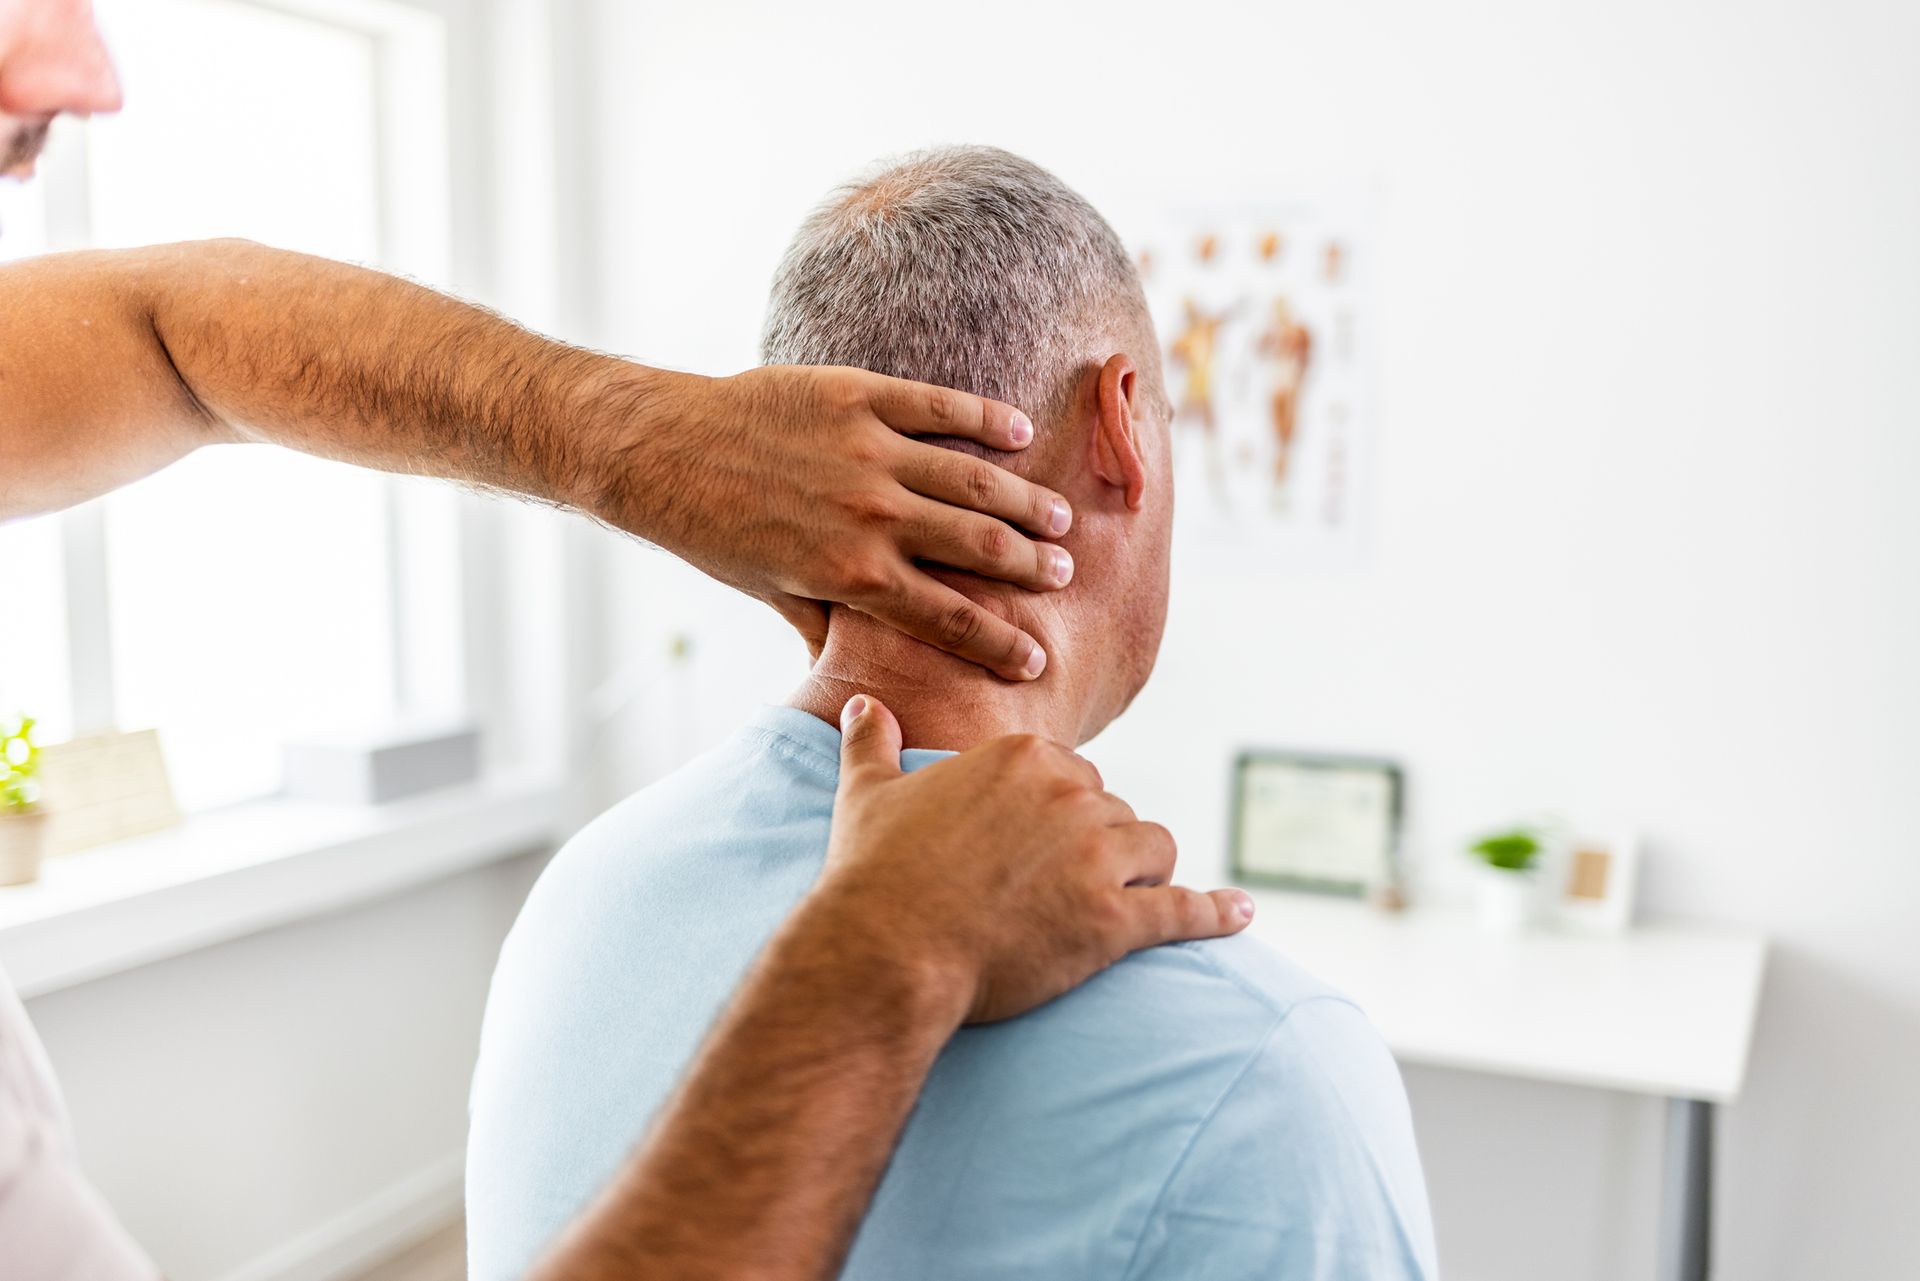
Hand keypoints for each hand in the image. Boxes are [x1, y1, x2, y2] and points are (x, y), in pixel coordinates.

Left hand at [591, 365, 1074, 680]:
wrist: (661, 450)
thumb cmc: (713, 530)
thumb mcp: (772, 592)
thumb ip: (829, 626)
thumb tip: (863, 675)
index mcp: (852, 576)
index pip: (948, 618)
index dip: (998, 644)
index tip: (1036, 660)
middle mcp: (870, 516)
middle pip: (979, 547)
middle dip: (1031, 568)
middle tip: (1065, 576)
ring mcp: (867, 452)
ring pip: (973, 478)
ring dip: (1024, 500)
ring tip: (1060, 518)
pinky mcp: (856, 396)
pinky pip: (939, 408)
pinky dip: (986, 420)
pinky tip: (1020, 436)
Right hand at [806, 695, 1254, 1024]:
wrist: (885, 951)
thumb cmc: (872, 875)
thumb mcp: (866, 795)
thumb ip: (870, 743)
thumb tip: (861, 704)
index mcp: (1023, 756)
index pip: (1072, 772)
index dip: (1061, 813)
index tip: (1040, 847)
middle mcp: (1070, 793)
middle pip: (1116, 810)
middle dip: (1102, 845)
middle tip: (1067, 887)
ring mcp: (1098, 856)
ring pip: (1154, 849)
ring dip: (1145, 874)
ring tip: (1123, 904)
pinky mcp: (1116, 920)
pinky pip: (1185, 910)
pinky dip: (1217, 913)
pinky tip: (1242, 914)